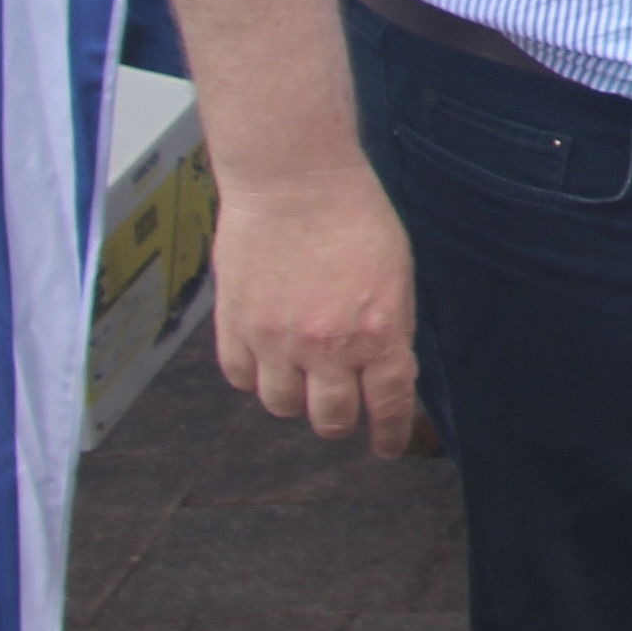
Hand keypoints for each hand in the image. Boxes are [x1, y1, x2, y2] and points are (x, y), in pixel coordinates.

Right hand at [212, 162, 422, 455]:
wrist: (294, 182)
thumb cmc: (356, 219)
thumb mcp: (397, 277)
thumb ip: (391, 330)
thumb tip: (387, 373)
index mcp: (378, 333)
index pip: (388, 405)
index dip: (388, 434)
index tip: (386, 447)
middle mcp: (326, 347)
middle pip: (329, 419)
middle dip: (341, 422)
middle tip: (343, 411)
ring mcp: (275, 340)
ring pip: (281, 406)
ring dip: (296, 399)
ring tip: (302, 378)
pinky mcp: (234, 326)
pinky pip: (242, 378)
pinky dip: (256, 376)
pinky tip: (267, 359)